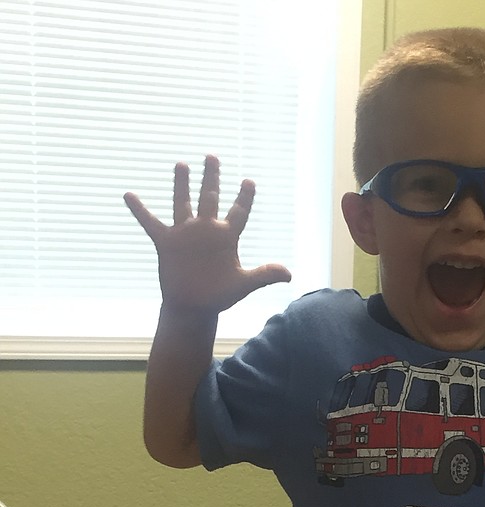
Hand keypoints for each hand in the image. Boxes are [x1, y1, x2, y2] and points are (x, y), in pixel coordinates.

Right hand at [124, 154, 290, 313]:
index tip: (249, 181)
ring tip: (182, 164)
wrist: (194, 307)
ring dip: (182, 184)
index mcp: (227, 237)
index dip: (244, 197)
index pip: (238, 211)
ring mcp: (185, 234)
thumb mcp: (243, 284)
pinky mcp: (167, 243)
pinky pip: (151, 222)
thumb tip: (289, 274)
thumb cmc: (219, 296)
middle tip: (212, 156)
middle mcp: (206, 230)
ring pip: (183, 203)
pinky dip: (140, 210)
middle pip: (210, 197)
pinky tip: (129, 194)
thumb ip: (264, 275)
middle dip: (212, 177)